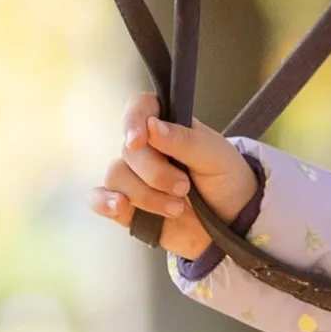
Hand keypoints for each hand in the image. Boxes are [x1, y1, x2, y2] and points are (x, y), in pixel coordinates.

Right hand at [89, 92, 261, 262]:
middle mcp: (147, 149)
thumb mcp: (216, 157)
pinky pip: (99, 198)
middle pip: (128, 150)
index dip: (133, 120)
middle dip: (156, 174)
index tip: (139, 140)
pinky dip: (105, 202)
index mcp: (169, 127)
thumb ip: (185, 140)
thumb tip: (151, 125)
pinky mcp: (127, 206)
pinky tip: (120, 207)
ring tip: (177, 209)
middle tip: (184, 188)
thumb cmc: (226, 181)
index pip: (141, 107)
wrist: (231, 224)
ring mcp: (135, 178)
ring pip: (116, 176)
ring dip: (146, 196)